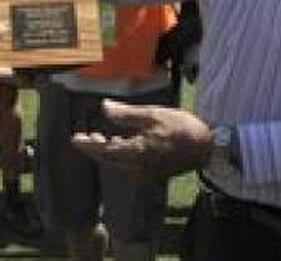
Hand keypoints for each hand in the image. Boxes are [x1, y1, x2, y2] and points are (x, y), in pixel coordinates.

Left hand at [70, 100, 212, 178]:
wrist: (206, 147)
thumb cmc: (180, 127)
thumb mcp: (152, 115)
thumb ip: (125, 114)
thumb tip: (104, 107)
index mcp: (136, 153)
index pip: (105, 149)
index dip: (88, 144)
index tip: (75, 138)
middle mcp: (137, 168)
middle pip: (109, 160)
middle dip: (95, 149)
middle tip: (82, 138)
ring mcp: (145, 174)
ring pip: (118, 164)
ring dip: (106, 152)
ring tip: (99, 138)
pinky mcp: (153, 174)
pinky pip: (128, 167)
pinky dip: (119, 156)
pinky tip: (120, 144)